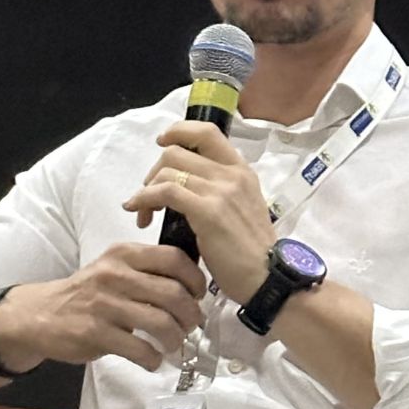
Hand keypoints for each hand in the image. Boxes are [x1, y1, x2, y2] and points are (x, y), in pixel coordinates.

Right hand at [0, 243, 205, 371]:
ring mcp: (105, 304)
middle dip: (191, 315)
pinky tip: (152, 359)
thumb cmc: (87, 293)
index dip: (195, 279)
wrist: (41, 314)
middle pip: (173, 294)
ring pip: (161, 323)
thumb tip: (191, 287)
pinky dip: (153, 358)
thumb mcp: (114, 268)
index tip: (199, 295)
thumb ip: (147, 271)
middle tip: (190, 326)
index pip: (174, 258)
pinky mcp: (96, 333)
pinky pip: (140, 349)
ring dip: (175, 339)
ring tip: (173, 344)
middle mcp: (115, 275)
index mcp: (124, 254)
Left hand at [121, 121, 273, 303]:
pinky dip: (145, 199)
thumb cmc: (253, 254)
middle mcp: (232, 174)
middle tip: (149, 195)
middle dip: (154, 171)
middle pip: (177, 152)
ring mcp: (221, 191)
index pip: (206, 131)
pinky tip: (140, 213)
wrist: (268, 277)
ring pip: (167, 170)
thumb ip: (222, 192)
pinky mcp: (208, 211)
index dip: (178, 131)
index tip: (162, 143)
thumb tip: (190, 187)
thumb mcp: (243, 210)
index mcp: (242, 171)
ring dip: (146, 190)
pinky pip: (165, 192)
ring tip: (144, 212)